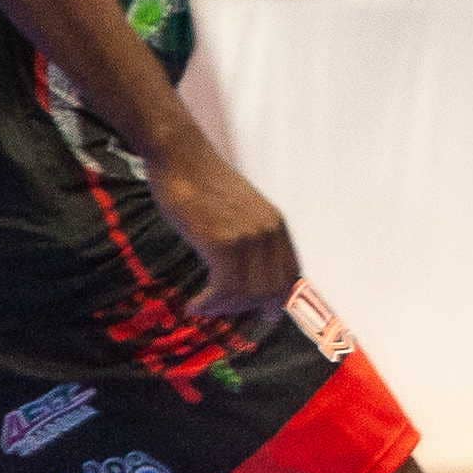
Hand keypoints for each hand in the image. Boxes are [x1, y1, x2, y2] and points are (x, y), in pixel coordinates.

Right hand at [155, 148, 302, 318]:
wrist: (181, 157)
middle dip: (247, 309)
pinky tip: (195, 306)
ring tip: (205, 307)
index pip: (292, 277)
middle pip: (273, 292)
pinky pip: (225, 289)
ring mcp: (247, 237)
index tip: (259, 315)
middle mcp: (269, 232)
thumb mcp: (240, 210)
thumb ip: (251, 238)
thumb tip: (249, 276)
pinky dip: (210, 304)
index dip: (277, 302)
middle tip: (222, 312)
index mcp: (277, 225)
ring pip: (249, 294)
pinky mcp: (222, 242)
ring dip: (224, 309)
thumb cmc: (202, 184)